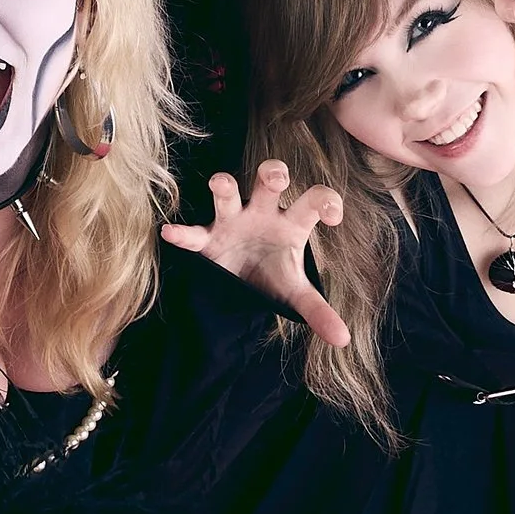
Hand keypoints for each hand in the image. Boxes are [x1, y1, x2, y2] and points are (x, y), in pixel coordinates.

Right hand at [162, 163, 349, 347]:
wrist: (241, 284)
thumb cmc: (273, 276)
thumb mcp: (297, 294)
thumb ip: (319, 312)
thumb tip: (344, 339)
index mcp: (291, 223)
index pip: (314, 199)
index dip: (326, 200)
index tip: (333, 217)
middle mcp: (263, 214)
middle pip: (269, 181)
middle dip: (273, 174)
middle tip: (275, 180)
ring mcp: (233, 222)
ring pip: (228, 193)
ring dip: (224, 186)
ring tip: (219, 184)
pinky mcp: (207, 238)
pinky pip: (193, 233)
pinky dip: (182, 234)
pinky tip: (171, 234)